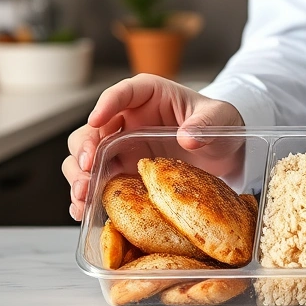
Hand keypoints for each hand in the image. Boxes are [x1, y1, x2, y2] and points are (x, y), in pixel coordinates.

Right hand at [64, 73, 243, 220]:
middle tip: (87, 167)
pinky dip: (88, 196)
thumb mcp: (219, 118)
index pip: (121, 94)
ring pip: (87, 157)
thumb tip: (188, 137)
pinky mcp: (124, 170)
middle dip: (85, 148)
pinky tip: (85, 211)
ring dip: (80, 176)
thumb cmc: (219, 123)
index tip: (96, 120)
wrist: (226, 150)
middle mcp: (127, 119)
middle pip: (92, 129)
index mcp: (148, 94)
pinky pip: (98, 182)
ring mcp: (122, 146)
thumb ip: (205, 123)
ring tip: (83, 195)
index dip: (105, 106)